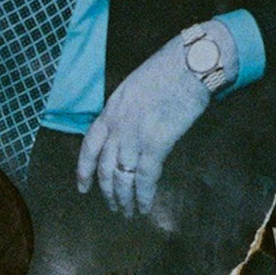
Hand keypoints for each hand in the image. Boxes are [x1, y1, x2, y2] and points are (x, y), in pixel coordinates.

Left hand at [76, 24, 233, 219]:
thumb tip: (128, 132)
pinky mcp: (156, 143)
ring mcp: (135, 136)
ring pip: (122, 178)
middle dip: (107, 192)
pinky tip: (144, 208)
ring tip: (128, 212)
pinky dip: (143, 196)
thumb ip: (126, 112)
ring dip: (124, 199)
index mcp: (110, 110)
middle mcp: (118, 126)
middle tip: (114, 206)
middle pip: (105, 168)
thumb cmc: (170, 69)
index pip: (89, 147)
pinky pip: (145, 178)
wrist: (192, 62)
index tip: (83, 188)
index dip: (84, 171)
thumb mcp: (135, 87)